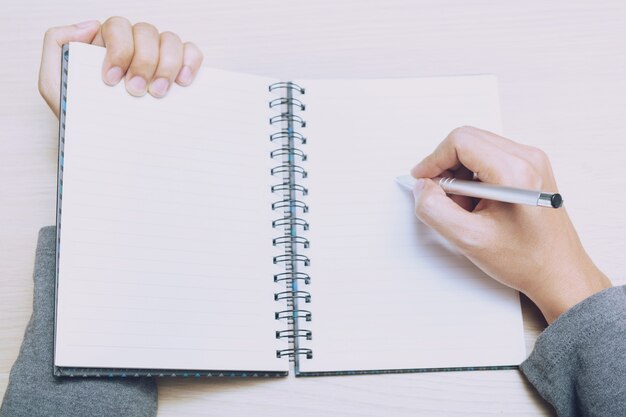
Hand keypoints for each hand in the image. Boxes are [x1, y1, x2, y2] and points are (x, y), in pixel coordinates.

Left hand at [38, 17, 203, 116]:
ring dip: (166, 65)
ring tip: (158, 94)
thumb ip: (56, 45)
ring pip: (170, 39)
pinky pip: (192, 52)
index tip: (112, 80)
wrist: (109, 152)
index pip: (118, 27)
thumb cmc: (84, 118)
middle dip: (143, 61)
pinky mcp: (180, 73)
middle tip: (136, 91)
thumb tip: (89, 25)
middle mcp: (135, 46)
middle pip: (146, 31)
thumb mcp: (56, 84)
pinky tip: (182, 83)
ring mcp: (159, 59)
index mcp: (107, 44)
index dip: (119, 49)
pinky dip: (190, 62)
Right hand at [411, 126, 610, 323]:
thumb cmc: (525, 260)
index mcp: (515, 172)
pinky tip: (477, 205)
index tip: (423, 182)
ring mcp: (532, 161)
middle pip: (468, 140)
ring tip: (464, 207)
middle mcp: (528, 158)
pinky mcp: (531, 168)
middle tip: (442, 198)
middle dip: (445, 167)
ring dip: (460, 174)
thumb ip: (434, 210)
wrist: (560, 273)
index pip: (460, 142)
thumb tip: (422, 188)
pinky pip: (490, 158)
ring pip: (477, 148)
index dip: (433, 160)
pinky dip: (474, 177)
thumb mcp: (468, 240)